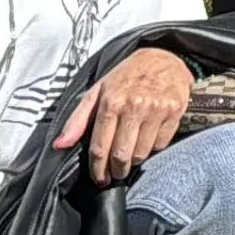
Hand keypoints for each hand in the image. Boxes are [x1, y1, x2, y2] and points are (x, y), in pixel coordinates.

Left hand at [54, 48, 192, 184]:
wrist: (163, 56)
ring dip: (133, 161)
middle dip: (116, 171)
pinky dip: (153, 148)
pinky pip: (161, 144)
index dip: (97, 170)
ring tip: (130, 156)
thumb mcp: (98, 91)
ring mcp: (156, 109)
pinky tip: (147, 141)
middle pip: (121, 155)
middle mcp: (134, 106)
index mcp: (111, 101)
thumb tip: (59, 145)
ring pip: (141, 153)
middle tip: (115, 174)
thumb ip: (77, 119)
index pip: (100, 147)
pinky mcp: (175, 111)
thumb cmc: (126, 77)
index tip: (99, 179)